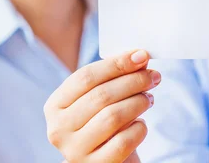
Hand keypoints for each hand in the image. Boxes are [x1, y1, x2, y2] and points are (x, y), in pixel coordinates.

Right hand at [44, 50, 160, 162]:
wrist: (107, 160)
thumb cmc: (104, 123)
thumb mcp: (101, 99)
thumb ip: (114, 77)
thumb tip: (140, 57)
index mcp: (55, 105)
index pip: (85, 77)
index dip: (116, 64)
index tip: (142, 56)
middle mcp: (58, 129)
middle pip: (101, 95)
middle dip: (133, 81)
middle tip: (153, 76)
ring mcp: (74, 150)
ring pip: (112, 117)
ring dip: (138, 102)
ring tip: (149, 98)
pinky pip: (123, 141)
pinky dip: (139, 129)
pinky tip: (141, 124)